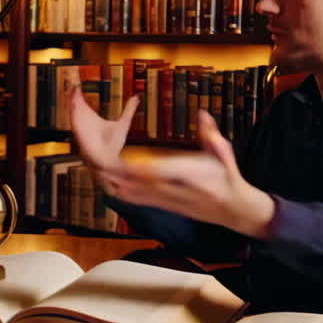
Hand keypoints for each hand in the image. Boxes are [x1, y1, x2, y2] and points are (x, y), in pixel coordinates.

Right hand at [69, 85, 139, 171]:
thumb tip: (136, 98)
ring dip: (71, 96)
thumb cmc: (113, 146)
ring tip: (72, 84)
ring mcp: (80, 124)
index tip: (76, 79)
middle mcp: (83, 120)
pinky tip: (73, 98)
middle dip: (72, 90)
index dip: (79, 91)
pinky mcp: (78, 130)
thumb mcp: (123, 123)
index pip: (82, 101)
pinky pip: (73, 115)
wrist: (107, 162)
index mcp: (91, 117)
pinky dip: (72, 106)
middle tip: (70, 77)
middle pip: (75, 101)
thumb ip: (129, 110)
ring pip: (73, 106)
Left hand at [95, 110, 275, 238]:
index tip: (117, 156)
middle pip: (135, 182)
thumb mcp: (224, 153)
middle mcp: (170, 190)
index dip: (134, 166)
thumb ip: (210, 134)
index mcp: (186, 176)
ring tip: (92, 163)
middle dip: (113, 171)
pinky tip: (105, 178)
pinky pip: (133, 198)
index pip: (156, 171)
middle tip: (91, 155)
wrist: (231, 208)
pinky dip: (117, 187)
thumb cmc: (227, 177)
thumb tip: (202, 113)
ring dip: (111, 179)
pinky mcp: (158, 204)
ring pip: (130, 191)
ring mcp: (162, 199)